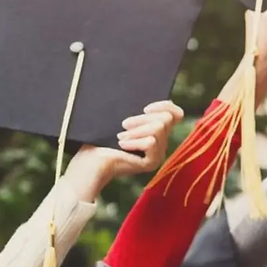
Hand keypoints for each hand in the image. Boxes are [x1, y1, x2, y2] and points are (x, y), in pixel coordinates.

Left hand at [64, 101, 183, 201]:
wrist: (90, 162)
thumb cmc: (100, 139)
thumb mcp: (123, 121)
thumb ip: (140, 113)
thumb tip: (152, 104)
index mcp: (156, 131)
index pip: (177, 114)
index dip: (165, 106)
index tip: (145, 108)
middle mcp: (161, 143)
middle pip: (166, 119)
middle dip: (143, 119)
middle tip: (124, 125)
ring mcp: (158, 154)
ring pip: (159, 129)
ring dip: (137, 130)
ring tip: (120, 136)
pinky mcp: (152, 163)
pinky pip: (151, 143)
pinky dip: (134, 141)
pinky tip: (122, 145)